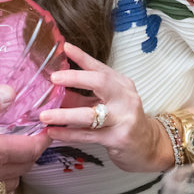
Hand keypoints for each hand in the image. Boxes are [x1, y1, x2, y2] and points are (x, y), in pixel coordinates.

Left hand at [38, 42, 169, 171]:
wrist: (148, 146)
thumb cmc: (123, 120)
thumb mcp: (107, 102)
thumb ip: (83, 95)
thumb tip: (53, 89)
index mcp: (121, 84)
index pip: (99, 67)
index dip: (82, 57)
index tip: (65, 47)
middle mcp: (125, 98)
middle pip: (100, 82)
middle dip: (75, 78)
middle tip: (53, 78)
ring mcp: (123, 119)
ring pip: (90, 114)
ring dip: (64, 114)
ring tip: (44, 115)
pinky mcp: (118, 139)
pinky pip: (88, 135)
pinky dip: (68, 134)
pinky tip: (53, 132)